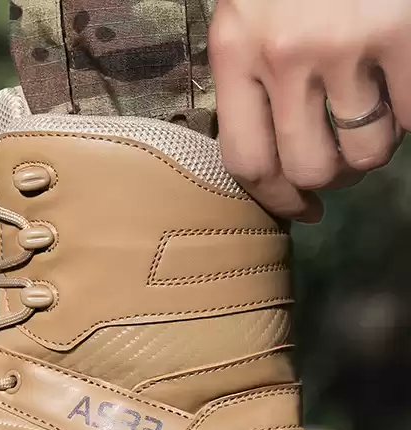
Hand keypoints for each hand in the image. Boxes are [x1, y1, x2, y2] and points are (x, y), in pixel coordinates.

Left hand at [209, 0, 408, 221]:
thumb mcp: (248, 18)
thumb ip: (250, 81)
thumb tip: (277, 162)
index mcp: (234, 53)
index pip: (245, 162)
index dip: (276, 199)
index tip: (299, 210)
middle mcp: (282, 55)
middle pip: (309, 168)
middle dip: (332, 176)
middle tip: (344, 158)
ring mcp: (345, 42)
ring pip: (367, 151)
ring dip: (375, 146)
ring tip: (374, 113)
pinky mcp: (401, 30)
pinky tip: (402, 90)